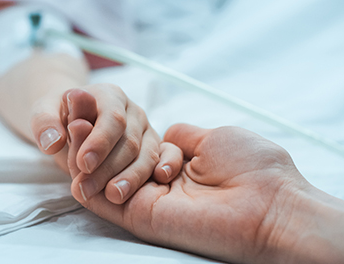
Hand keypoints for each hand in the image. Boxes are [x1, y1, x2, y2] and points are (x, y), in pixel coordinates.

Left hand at [32, 85, 172, 203]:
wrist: (71, 122)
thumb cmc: (59, 117)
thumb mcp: (43, 113)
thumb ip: (44, 124)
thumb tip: (52, 142)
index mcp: (109, 96)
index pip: (111, 119)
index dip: (100, 142)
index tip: (83, 164)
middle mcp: (132, 111)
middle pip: (129, 141)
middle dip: (108, 168)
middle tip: (86, 190)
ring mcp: (146, 130)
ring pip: (146, 155)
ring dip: (131, 178)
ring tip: (112, 197)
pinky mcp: (153, 148)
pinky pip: (164, 159)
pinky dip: (164, 169)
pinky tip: (157, 182)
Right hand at [68, 123, 312, 262]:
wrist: (272, 204)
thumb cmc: (254, 168)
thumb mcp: (214, 138)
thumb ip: (182, 136)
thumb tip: (164, 132)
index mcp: (178, 167)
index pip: (133, 147)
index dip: (110, 127)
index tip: (93, 104)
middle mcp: (161, 186)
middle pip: (114, 162)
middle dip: (91, 136)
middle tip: (74, 111)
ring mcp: (151, 203)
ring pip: (104, 180)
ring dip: (83, 154)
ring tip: (72, 125)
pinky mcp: (144, 219)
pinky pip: (105, 204)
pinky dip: (84, 182)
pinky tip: (71, 157)